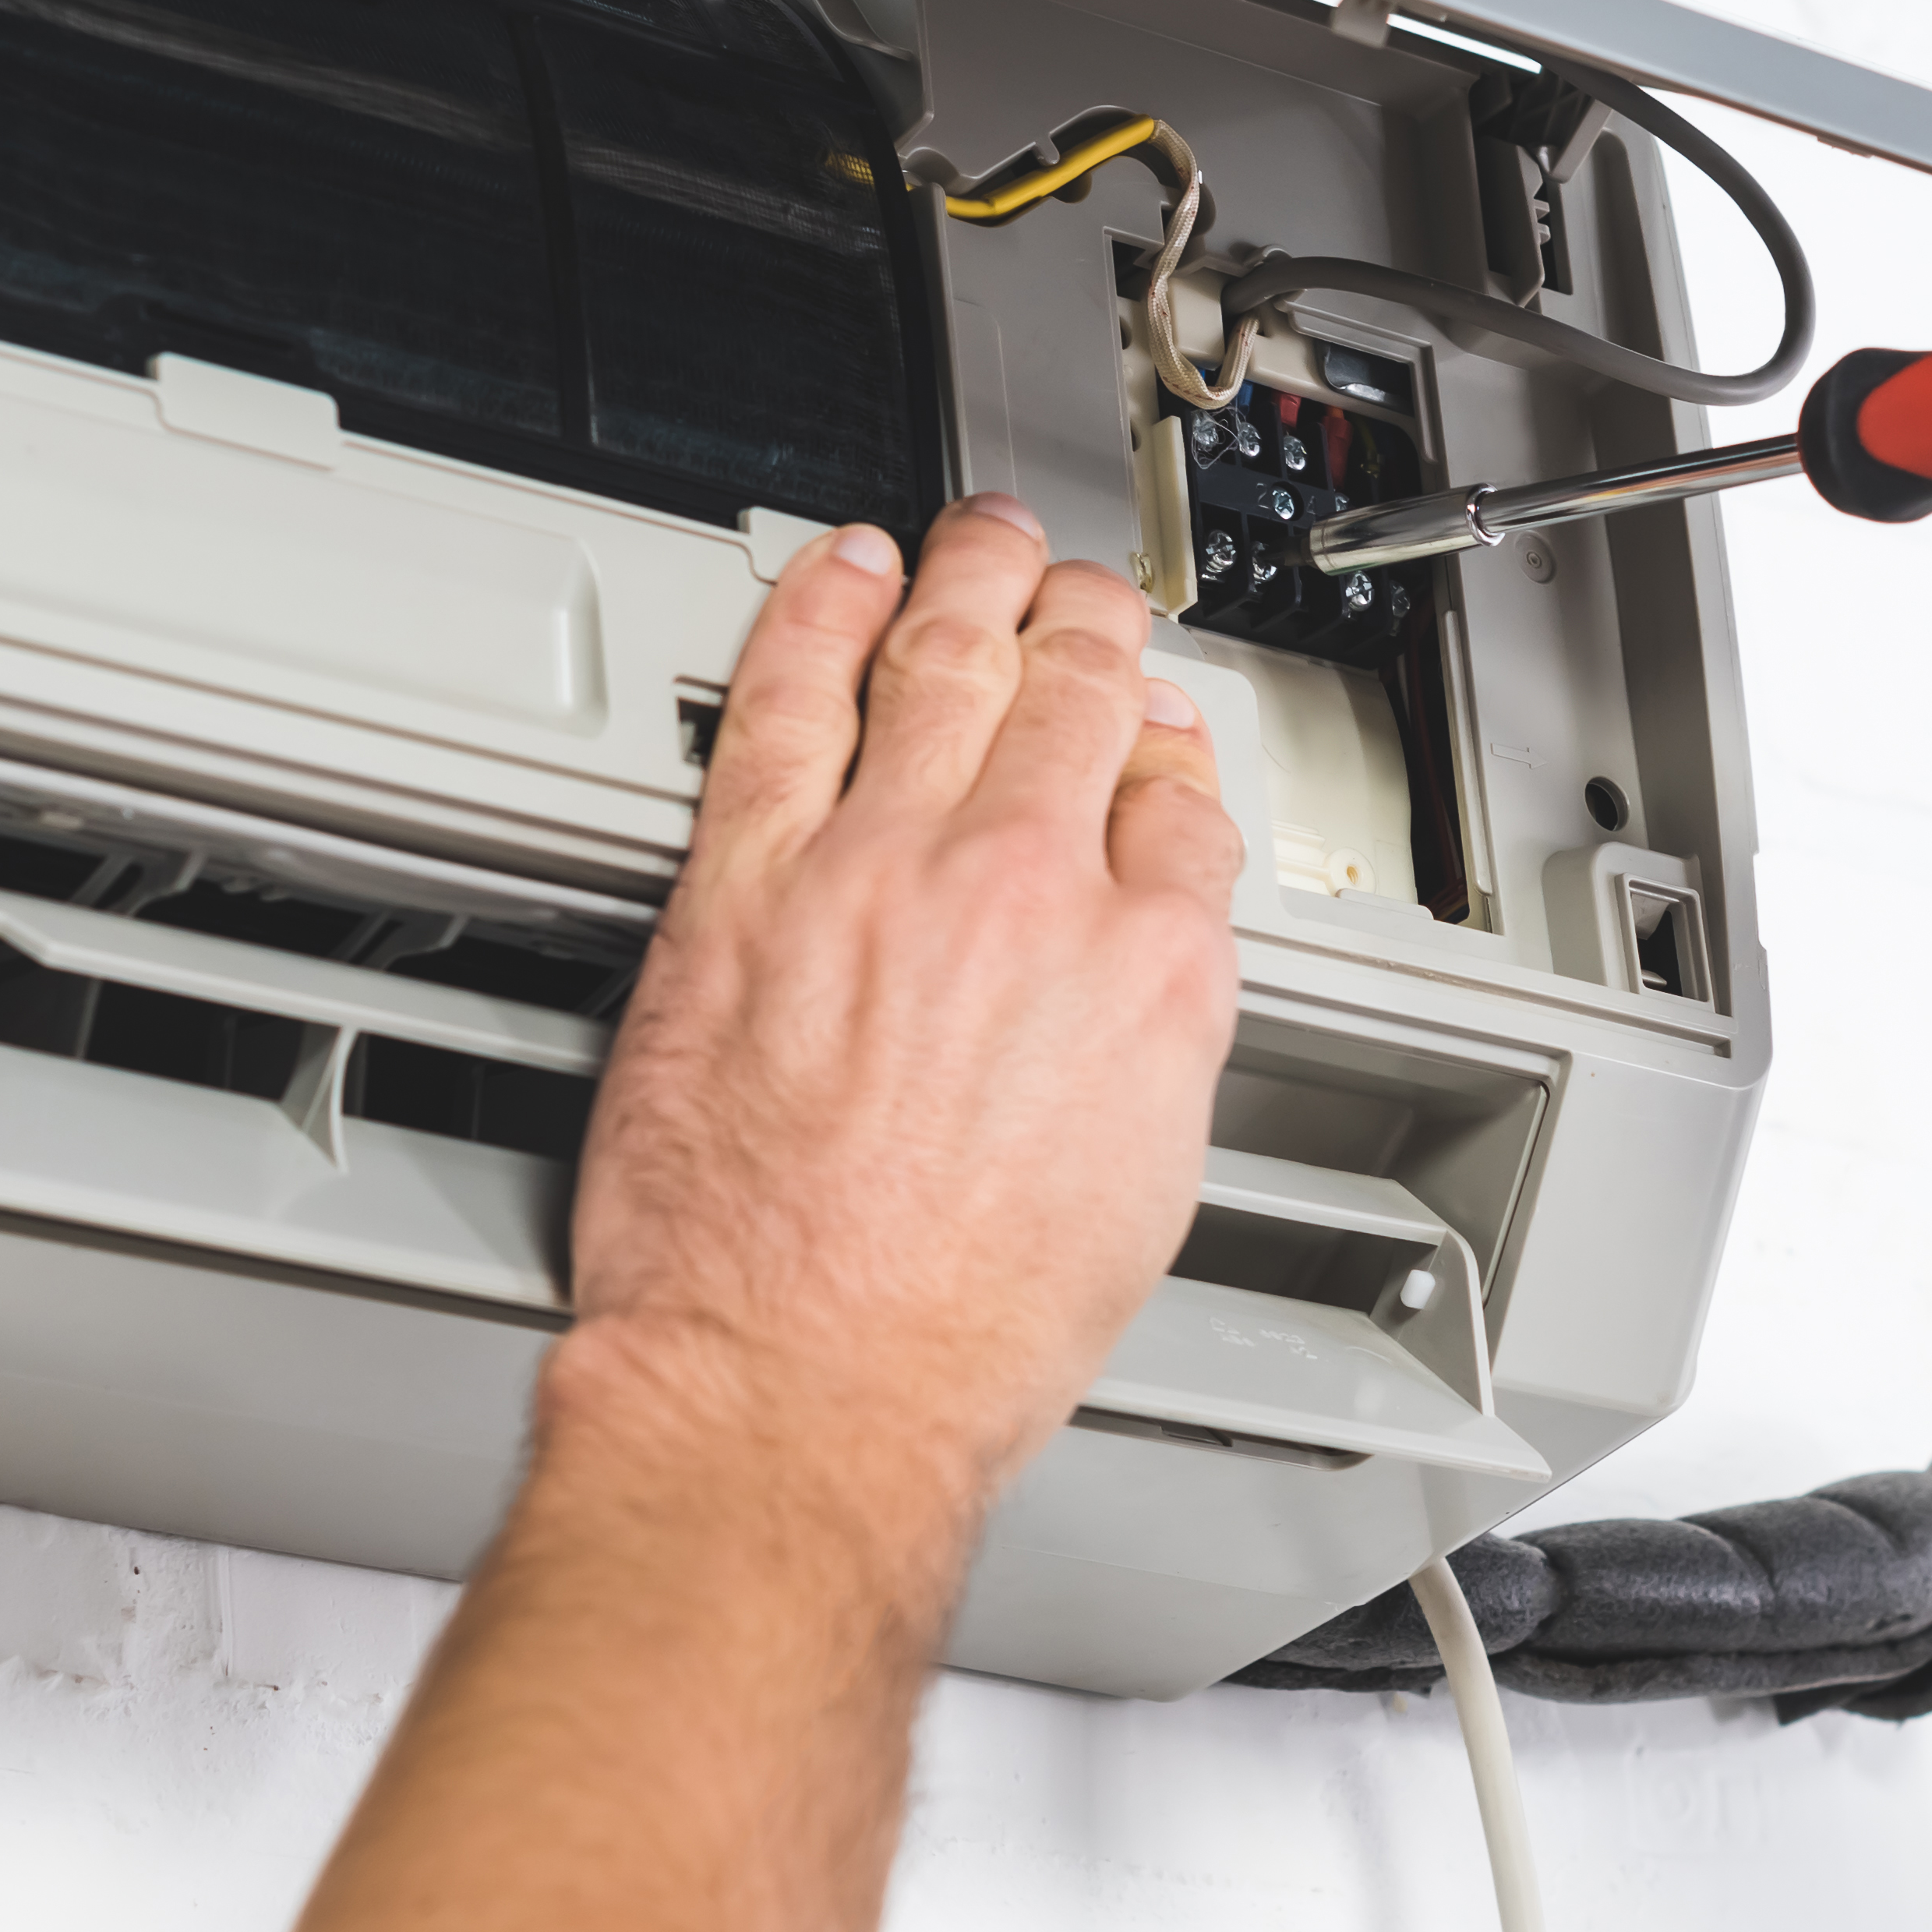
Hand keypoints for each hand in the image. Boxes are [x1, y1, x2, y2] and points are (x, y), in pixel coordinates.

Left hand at [552, 495, 1243, 1542]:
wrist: (802, 1389)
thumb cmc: (954, 1338)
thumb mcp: (1139, 1194)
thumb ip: (1151, 1048)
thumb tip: (1143, 994)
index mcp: (1151, 976)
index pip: (1182, 803)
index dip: (1166, 754)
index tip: (1149, 742)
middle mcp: (1028, 894)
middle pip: (1078, 698)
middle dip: (1089, 627)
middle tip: (1083, 597)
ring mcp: (883, 871)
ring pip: (946, 663)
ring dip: (973, 580)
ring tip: (983, 541)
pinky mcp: (749, 881)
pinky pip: (786, 700)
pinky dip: (816, 616)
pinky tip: (837, 575)